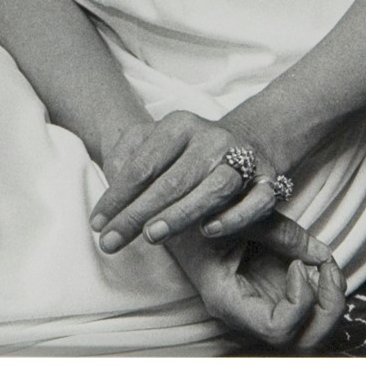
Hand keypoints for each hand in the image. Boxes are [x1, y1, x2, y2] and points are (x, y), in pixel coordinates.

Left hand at [92, 110, 284, 253]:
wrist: (245, 140)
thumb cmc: (188, 153)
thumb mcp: (156, 144)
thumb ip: (127, 159)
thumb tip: (110, 187)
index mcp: (180, 125)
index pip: (143, 165)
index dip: (117, 196)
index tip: (97, 225)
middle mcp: (211, 138)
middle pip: (172, 180)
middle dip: (137, 213)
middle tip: (111, 241)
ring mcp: (241, 159)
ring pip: (213, 188)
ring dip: (181, 214)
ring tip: (151, 235)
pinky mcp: (268, 180)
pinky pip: (256, 201)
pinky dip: (234, 216)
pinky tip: (209, 230)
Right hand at [171, 215, 347, 352]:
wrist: (186, 218)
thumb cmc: (203, 215)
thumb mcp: (237, 214)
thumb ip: (280, 232)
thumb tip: (321, 257)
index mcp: (228, 301)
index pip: (276, 330)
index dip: (298, 303)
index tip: (296, 265)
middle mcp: (248, 315)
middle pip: (303, 342)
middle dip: (328, 309)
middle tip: (326, 269)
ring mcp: (264, 308)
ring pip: (312, 332)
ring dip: (331, 302)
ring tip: (326, 267)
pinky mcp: (275, 297)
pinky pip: (310, 310)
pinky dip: (325, 292)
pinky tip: (319, 265)